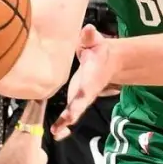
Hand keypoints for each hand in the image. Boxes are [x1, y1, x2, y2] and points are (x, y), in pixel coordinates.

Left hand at [52, 25, 116, 139]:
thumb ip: (91, 37)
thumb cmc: (99, 51)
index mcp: (90, 80)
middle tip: (60, 128)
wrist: (108, 62)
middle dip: (70, 117)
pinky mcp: (74, 100)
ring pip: (73, 115)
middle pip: (79, 107)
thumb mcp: (96, 42)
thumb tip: (88, 30)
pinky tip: (54, 131)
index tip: (71, 112)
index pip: (84, 92)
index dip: (78, 101)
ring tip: (55, 133)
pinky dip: (63, 124)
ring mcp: (80, 98)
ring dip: (65, 125)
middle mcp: (85, 92)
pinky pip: (69, 114)